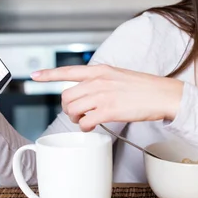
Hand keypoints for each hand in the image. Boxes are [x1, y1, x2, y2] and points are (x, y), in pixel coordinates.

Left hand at [31, 64, 183, 131]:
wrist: (162, 94)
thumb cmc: (144, 88)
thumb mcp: (119, 76)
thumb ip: (101, 81)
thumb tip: (88, 93)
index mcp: (100, 70)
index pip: (68, 70)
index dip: (49, 74)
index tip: (35, 75)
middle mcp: (98, 81)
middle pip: (66, 96)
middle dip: (68, 108)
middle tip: (79, 114)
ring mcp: (102, 95)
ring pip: (72, 110)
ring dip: (76, 119)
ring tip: (88, 120)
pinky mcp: (109, 110)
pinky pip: (84, 122)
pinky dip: (86, 127)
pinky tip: (94, 125)